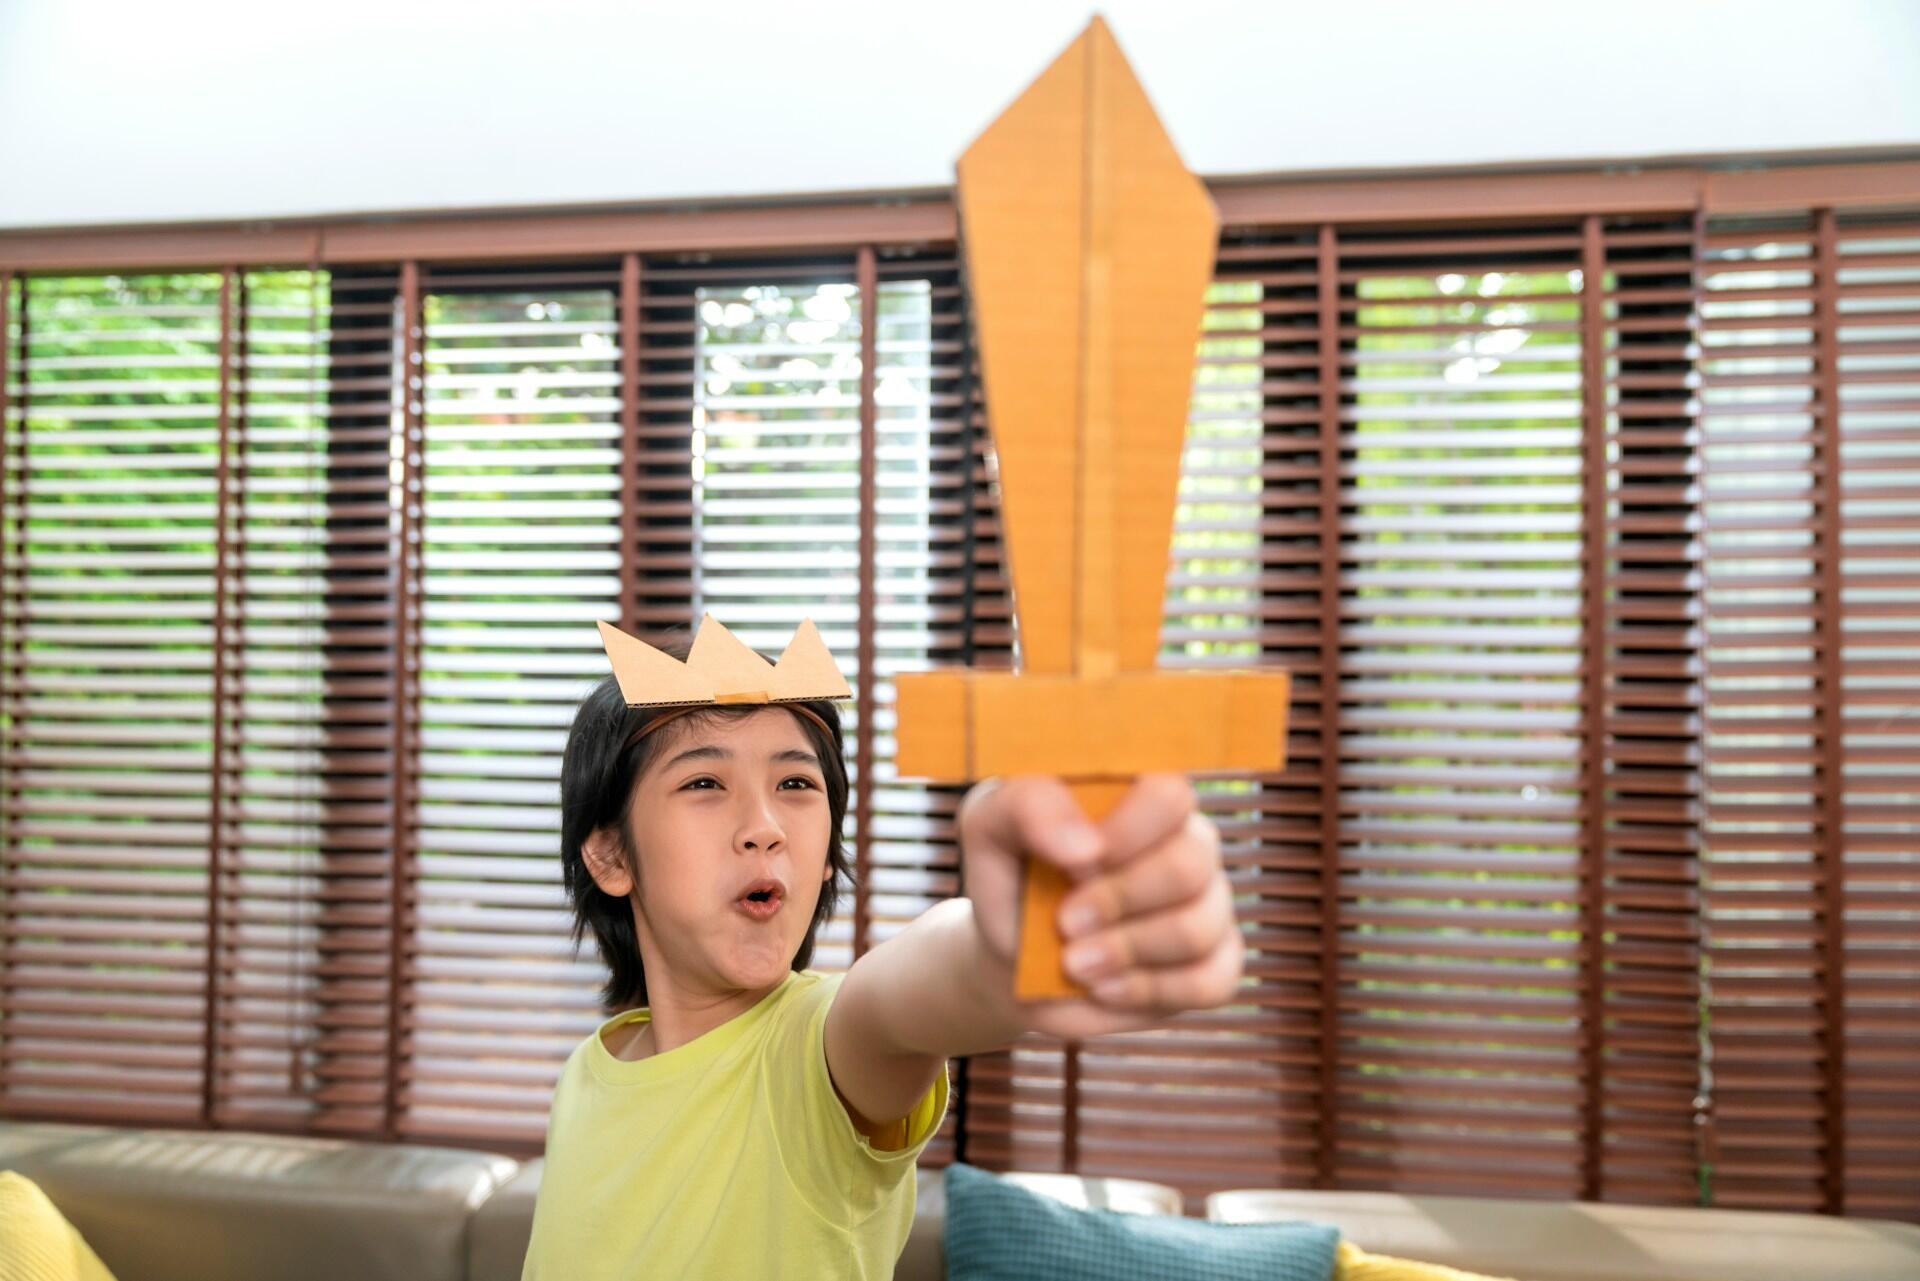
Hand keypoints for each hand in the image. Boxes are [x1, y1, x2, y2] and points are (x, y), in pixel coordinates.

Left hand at [956, 774, 1244, 1041]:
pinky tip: (1103, 988)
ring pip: (1199, 926)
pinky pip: (1212, 982)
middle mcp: (1188, 844)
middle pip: (1189, 866)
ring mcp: (1209, 905)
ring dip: (1126, 951)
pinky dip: (1148, 991)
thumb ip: (1028, 808)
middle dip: (1119, 901)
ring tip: (1073, 963)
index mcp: (1143, 797)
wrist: (1015, 956)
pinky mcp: (1216, 965)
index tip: (1075, 864)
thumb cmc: (1013, 876)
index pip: (1169, 793)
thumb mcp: (993, 826)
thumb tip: (1085, 846)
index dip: (1127, 831)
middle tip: (1065, 923)